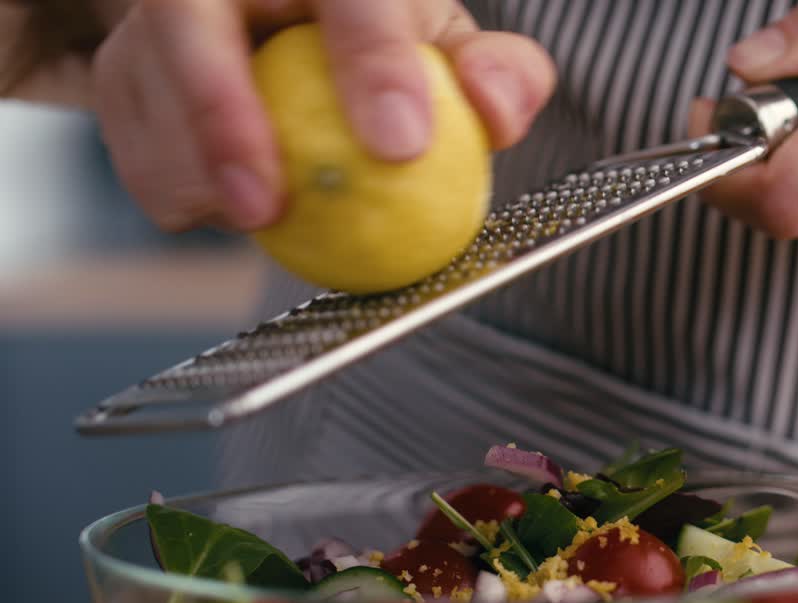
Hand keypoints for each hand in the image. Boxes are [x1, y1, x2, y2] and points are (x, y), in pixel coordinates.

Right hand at [92, 0, 556, 231]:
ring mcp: (163, 13)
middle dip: (220, 118)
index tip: (402, 145)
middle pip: (187, 22)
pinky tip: (227, 209)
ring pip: (137, 81)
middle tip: (267, 210)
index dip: (373, 64)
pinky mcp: (125, 64)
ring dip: (190, 169)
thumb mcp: (445, 47)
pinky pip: (127, 135)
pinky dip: (174, 188)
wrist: (297, 24)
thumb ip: (492, 75)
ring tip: (256, 216)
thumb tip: (499, 112)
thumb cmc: (385, 39)